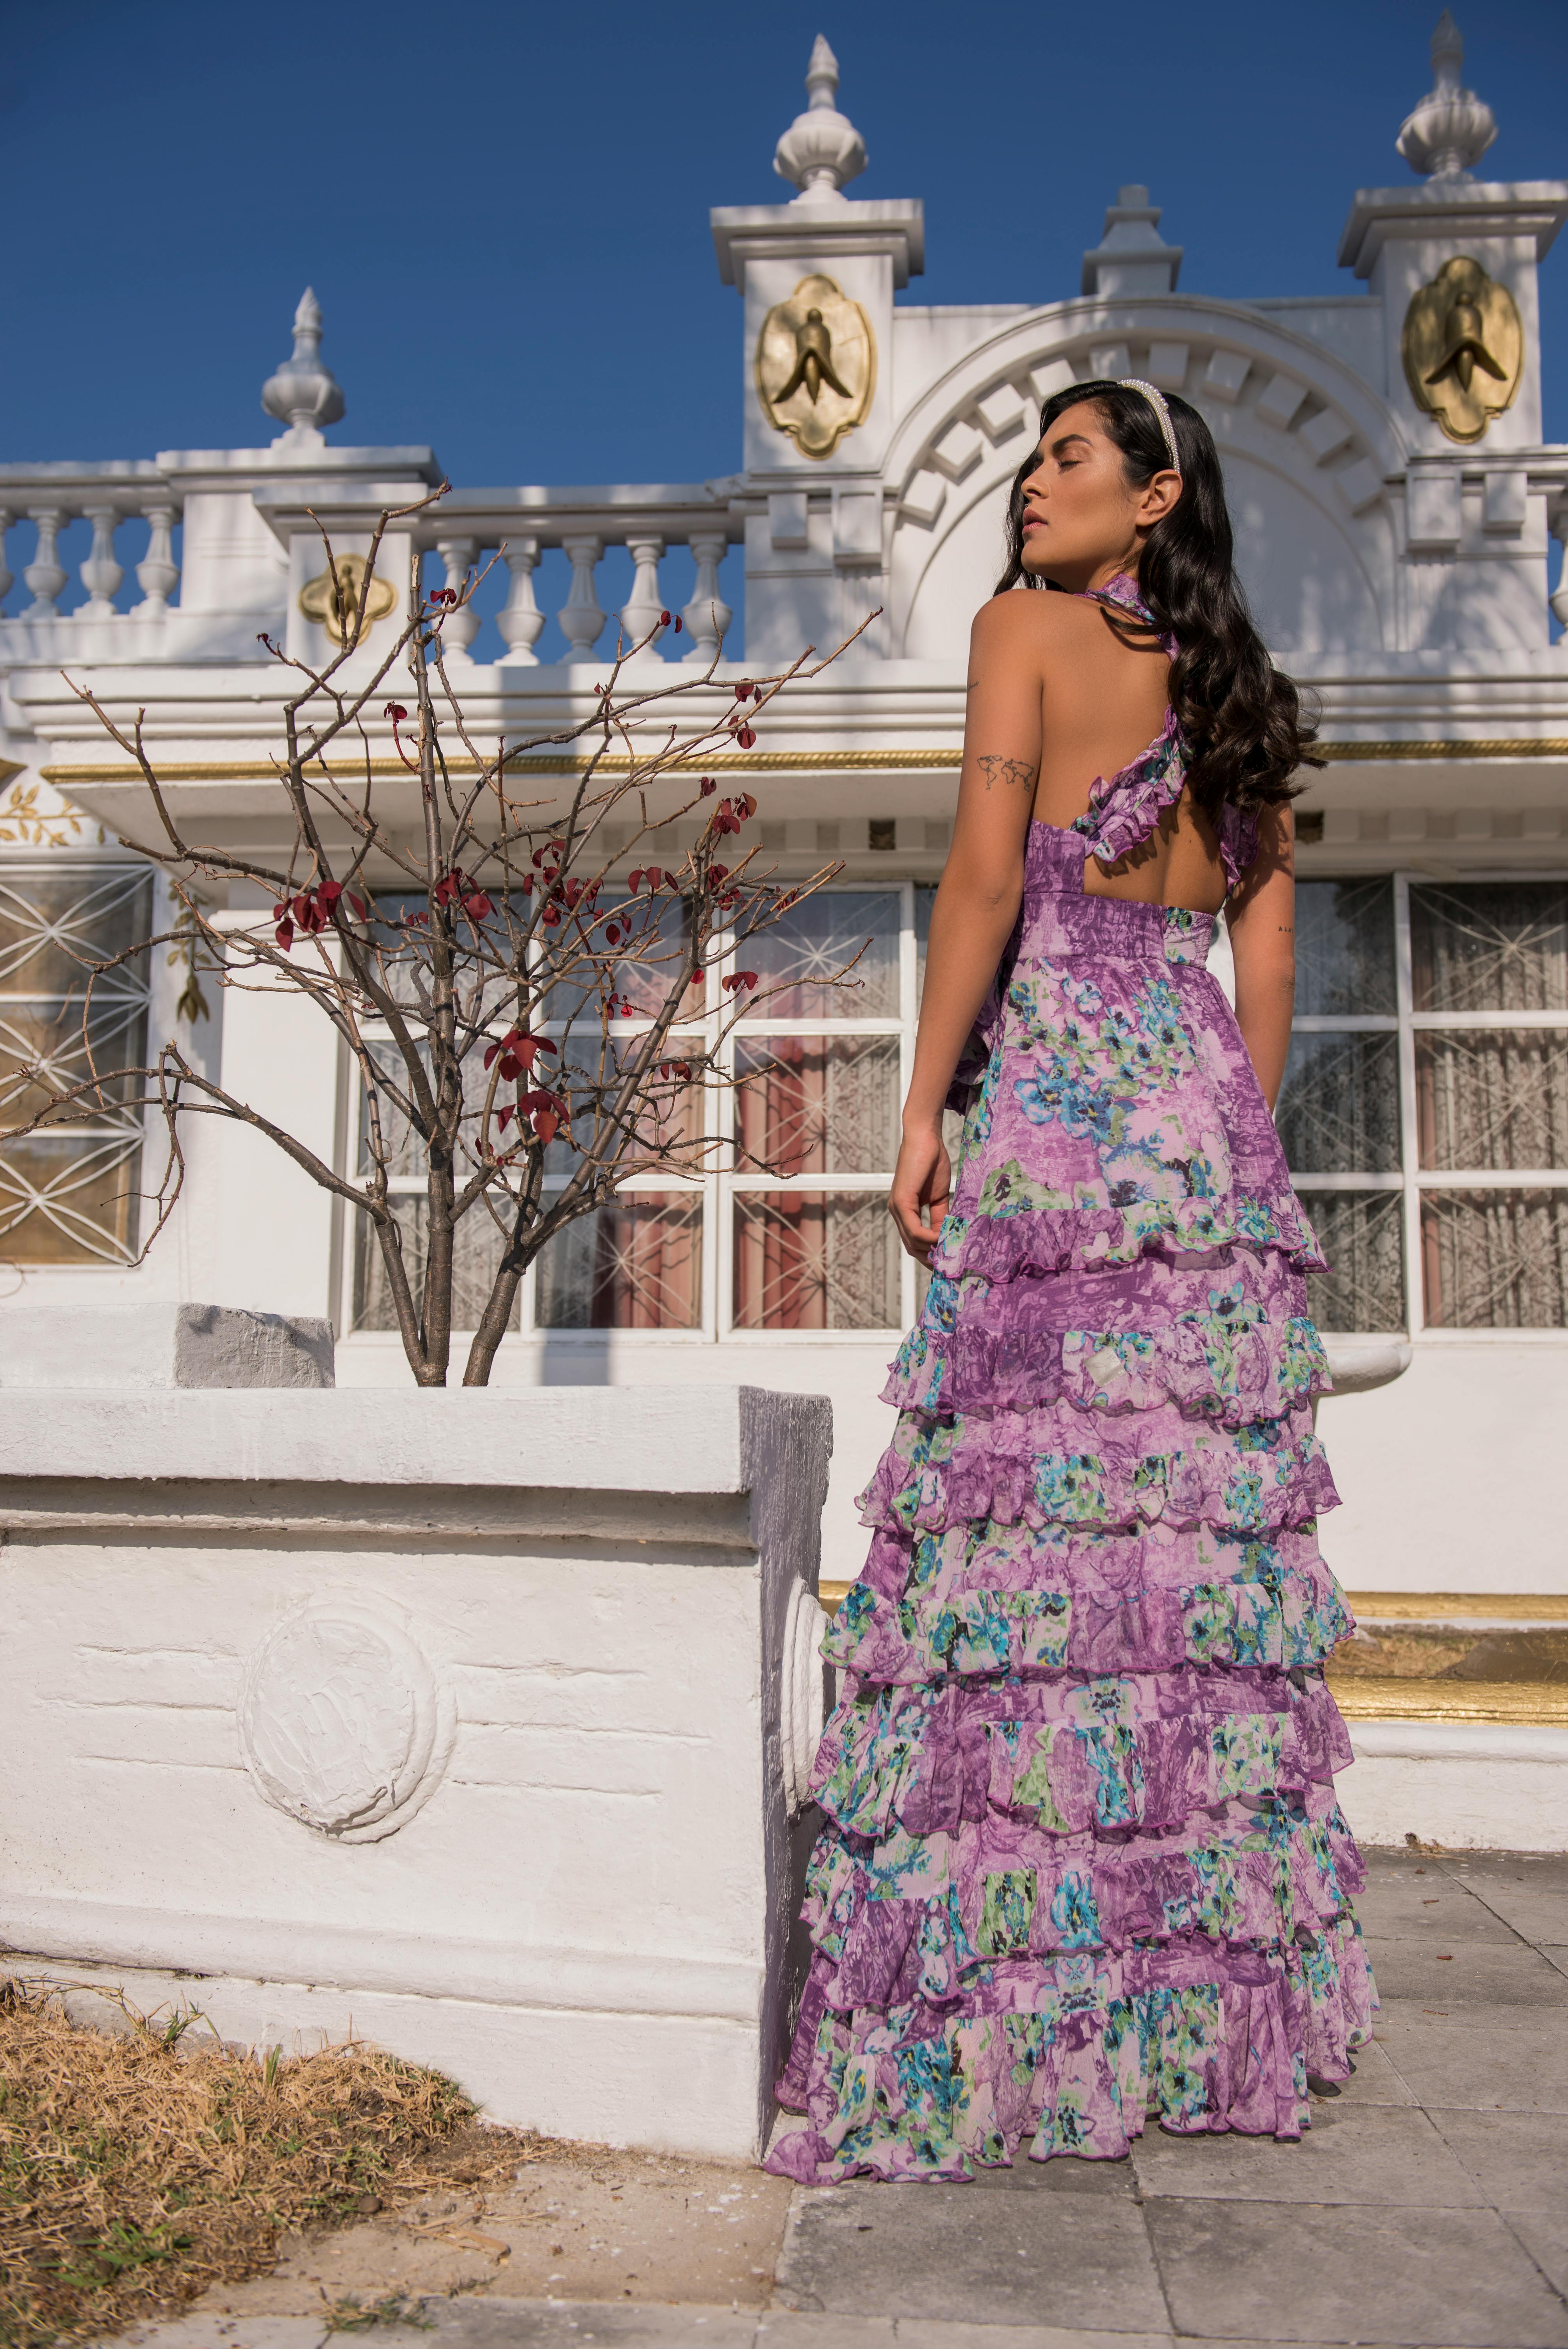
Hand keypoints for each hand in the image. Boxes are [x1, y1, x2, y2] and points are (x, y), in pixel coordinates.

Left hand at [888, 1121, 951, 1262]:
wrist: (925, 1138)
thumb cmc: (932, 1162)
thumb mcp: (940, 1196)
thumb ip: (941, 1217)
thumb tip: (947, 1236)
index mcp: (905, 1211)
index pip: (913, 1242)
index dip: (929, 1254)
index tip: (947, 1260)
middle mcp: (897, 1212)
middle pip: (911, 1246)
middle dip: (930, 1258)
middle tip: (949, 1263)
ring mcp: (897, 1207)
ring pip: (912, 1241)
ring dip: (932, 1249)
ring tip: (951, 1249)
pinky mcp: (902, 1200)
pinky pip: (913, 1229)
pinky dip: (928, 1237)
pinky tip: (942, 1236)